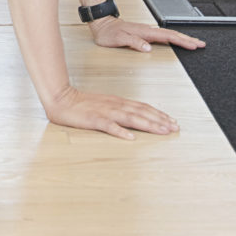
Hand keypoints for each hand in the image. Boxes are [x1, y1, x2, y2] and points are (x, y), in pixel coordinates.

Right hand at [45, 86, 179, 139]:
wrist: (61, 98)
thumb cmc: (82, 104)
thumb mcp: (105, 104)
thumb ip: (120, 110)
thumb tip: (136, 119)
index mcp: (118, 102)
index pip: (143, 107)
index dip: (159, 114)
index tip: (172, 121)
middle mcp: (115, 105)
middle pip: (142, 112)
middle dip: (160, 120)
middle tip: (174, 127)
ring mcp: (105, 112)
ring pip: (131, 118)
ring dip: (148, 124)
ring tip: (161, 131)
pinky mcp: (93, 119)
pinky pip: (109, 126)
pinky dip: (120, 131)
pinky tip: (130, 137)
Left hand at [89, 16, 205, 52]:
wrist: (102, 25)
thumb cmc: (109, 33)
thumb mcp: (120, 39)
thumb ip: (134, 43)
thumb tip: (148, 48)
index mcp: (145, 32)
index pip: (168, 37)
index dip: (182, 41)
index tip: (194, 45)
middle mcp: (148, 31)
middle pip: (173, 34)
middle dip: (188, 39)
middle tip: (201, 44)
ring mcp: (147, 32)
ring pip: (169, 35)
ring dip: (182, 38)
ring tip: (194, 43)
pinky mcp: (145, 34)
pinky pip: (163, 37)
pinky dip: (173, 39)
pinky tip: (176, 41)